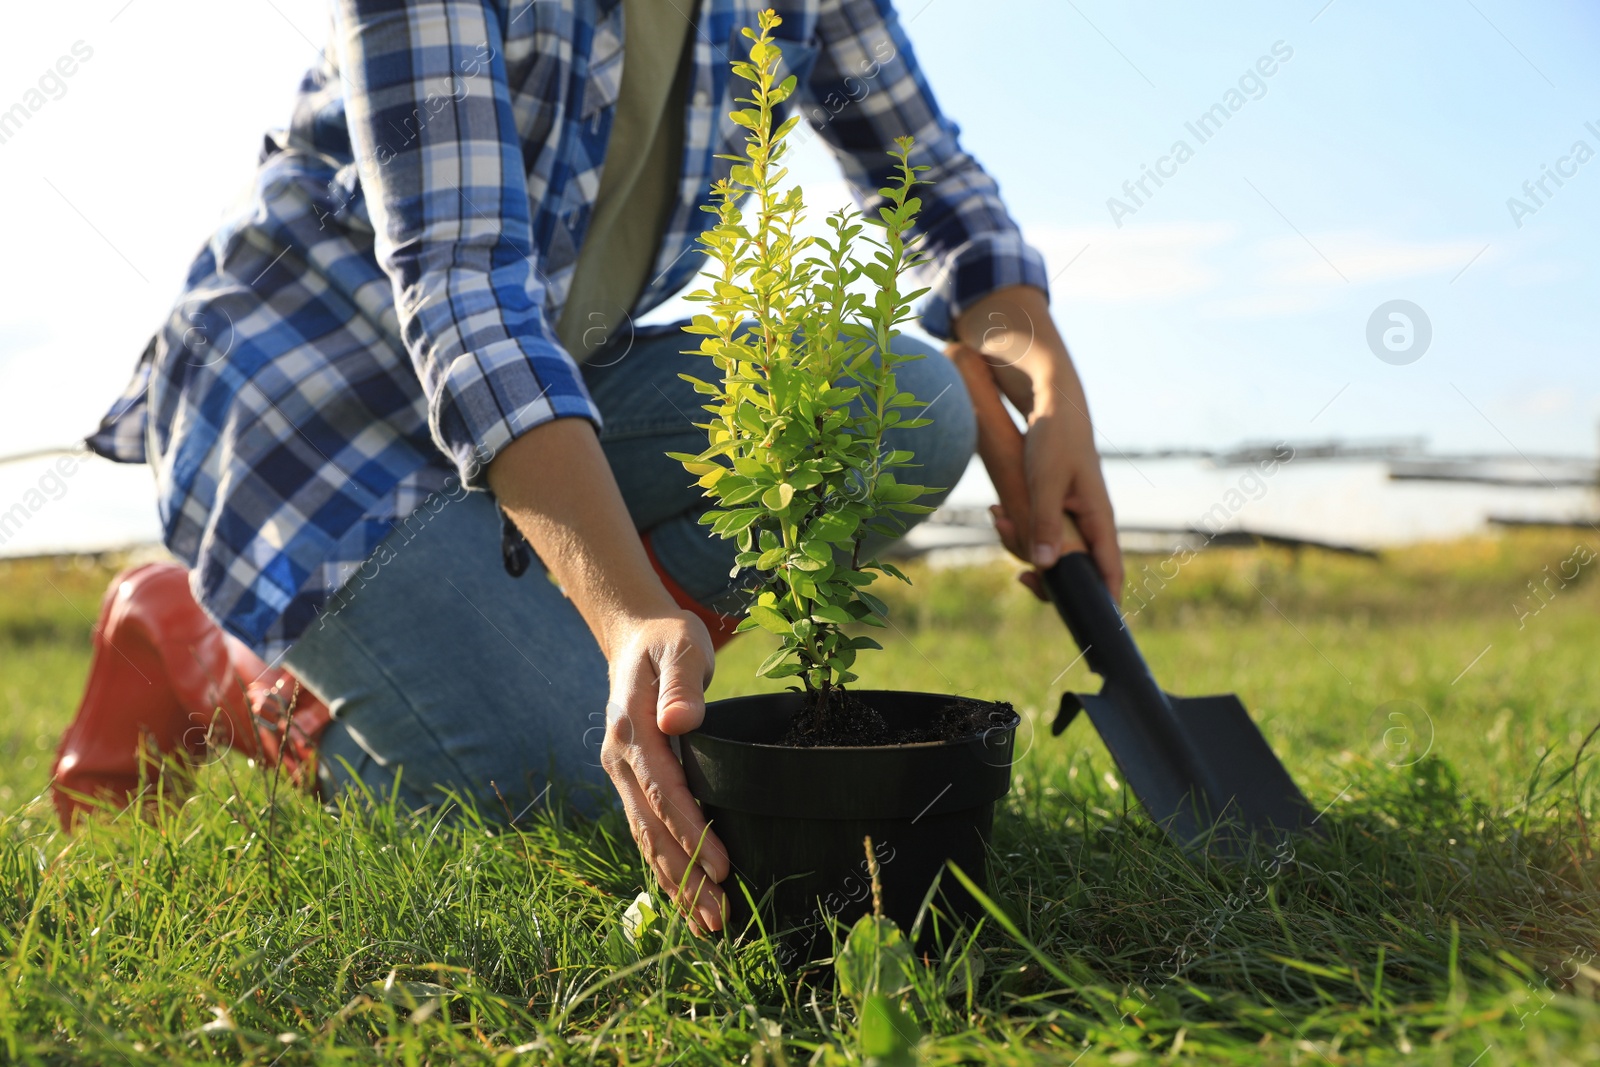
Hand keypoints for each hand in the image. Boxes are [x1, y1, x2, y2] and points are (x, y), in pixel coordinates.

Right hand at [601, 612, 729, 931]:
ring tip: (708, 924)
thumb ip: (681, 682)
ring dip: (676, 883)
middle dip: (686, 876)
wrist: (635, 639)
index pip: (664, 790)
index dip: (691, 831)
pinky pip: (647, 832)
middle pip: (653, 828)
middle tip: (719, 918)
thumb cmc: (667, 641)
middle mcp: (620, 760)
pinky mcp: (631, 783)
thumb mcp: (680, 645)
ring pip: (647, 839)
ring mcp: (622, 775)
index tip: (720, 866)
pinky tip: (687, 898)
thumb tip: (679, 721)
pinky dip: (665, 867)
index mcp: (632, 730)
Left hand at [950, 285, 1122, 600]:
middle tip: (1017, 569)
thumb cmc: (1054, 438)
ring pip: (1045, 553)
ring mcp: (1069, 518)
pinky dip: (1012, 529)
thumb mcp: (1044, 480)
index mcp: (1098, 519)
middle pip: (1070, 571)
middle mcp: (1088, 524)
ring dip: (1017, 543)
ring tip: (996, 518)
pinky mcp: (1050, 509)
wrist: (1050, 404)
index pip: (1110, 574)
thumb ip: (1044, 523)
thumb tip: (1046, 567)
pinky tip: (995, 514)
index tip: (1092, 630)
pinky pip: (1032, 533)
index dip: (1103, 605)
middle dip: (1039, 571)